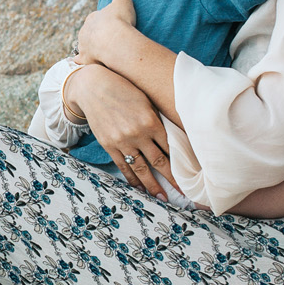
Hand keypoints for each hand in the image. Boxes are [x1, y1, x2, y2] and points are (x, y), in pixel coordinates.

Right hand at [64, 64, 176, 197]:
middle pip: (159, 162)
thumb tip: (171, 137)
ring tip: (161, 198)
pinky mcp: (108, 145)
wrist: (93, 86)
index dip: (181, 162)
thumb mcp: (145, 100)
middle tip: (183, 194)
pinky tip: (139, 188)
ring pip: (141, 169)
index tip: (190, 173)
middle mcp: (137, 134)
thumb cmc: (123, 89)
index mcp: (151, 121)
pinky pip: (122, 166)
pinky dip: (131, 179)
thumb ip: (156, 120)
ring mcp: (122, 141)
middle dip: (172, 179)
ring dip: (152, 185)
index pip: (170, 147)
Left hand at [76, 0, 136, 65]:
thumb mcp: (122, 1)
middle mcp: (84, 31)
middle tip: (107, 39)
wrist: (117, 42)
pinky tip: (85, 62)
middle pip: (88, 32)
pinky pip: (80, 60)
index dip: (103, 22)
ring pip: (83, 45)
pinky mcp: (85, 59)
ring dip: (89, 47)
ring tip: (98, 51)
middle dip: (95, 35)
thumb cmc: (120, 21)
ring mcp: (83, 46)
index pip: (95, 19)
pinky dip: (82, 61)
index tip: (111, 25)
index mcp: (92, 18)